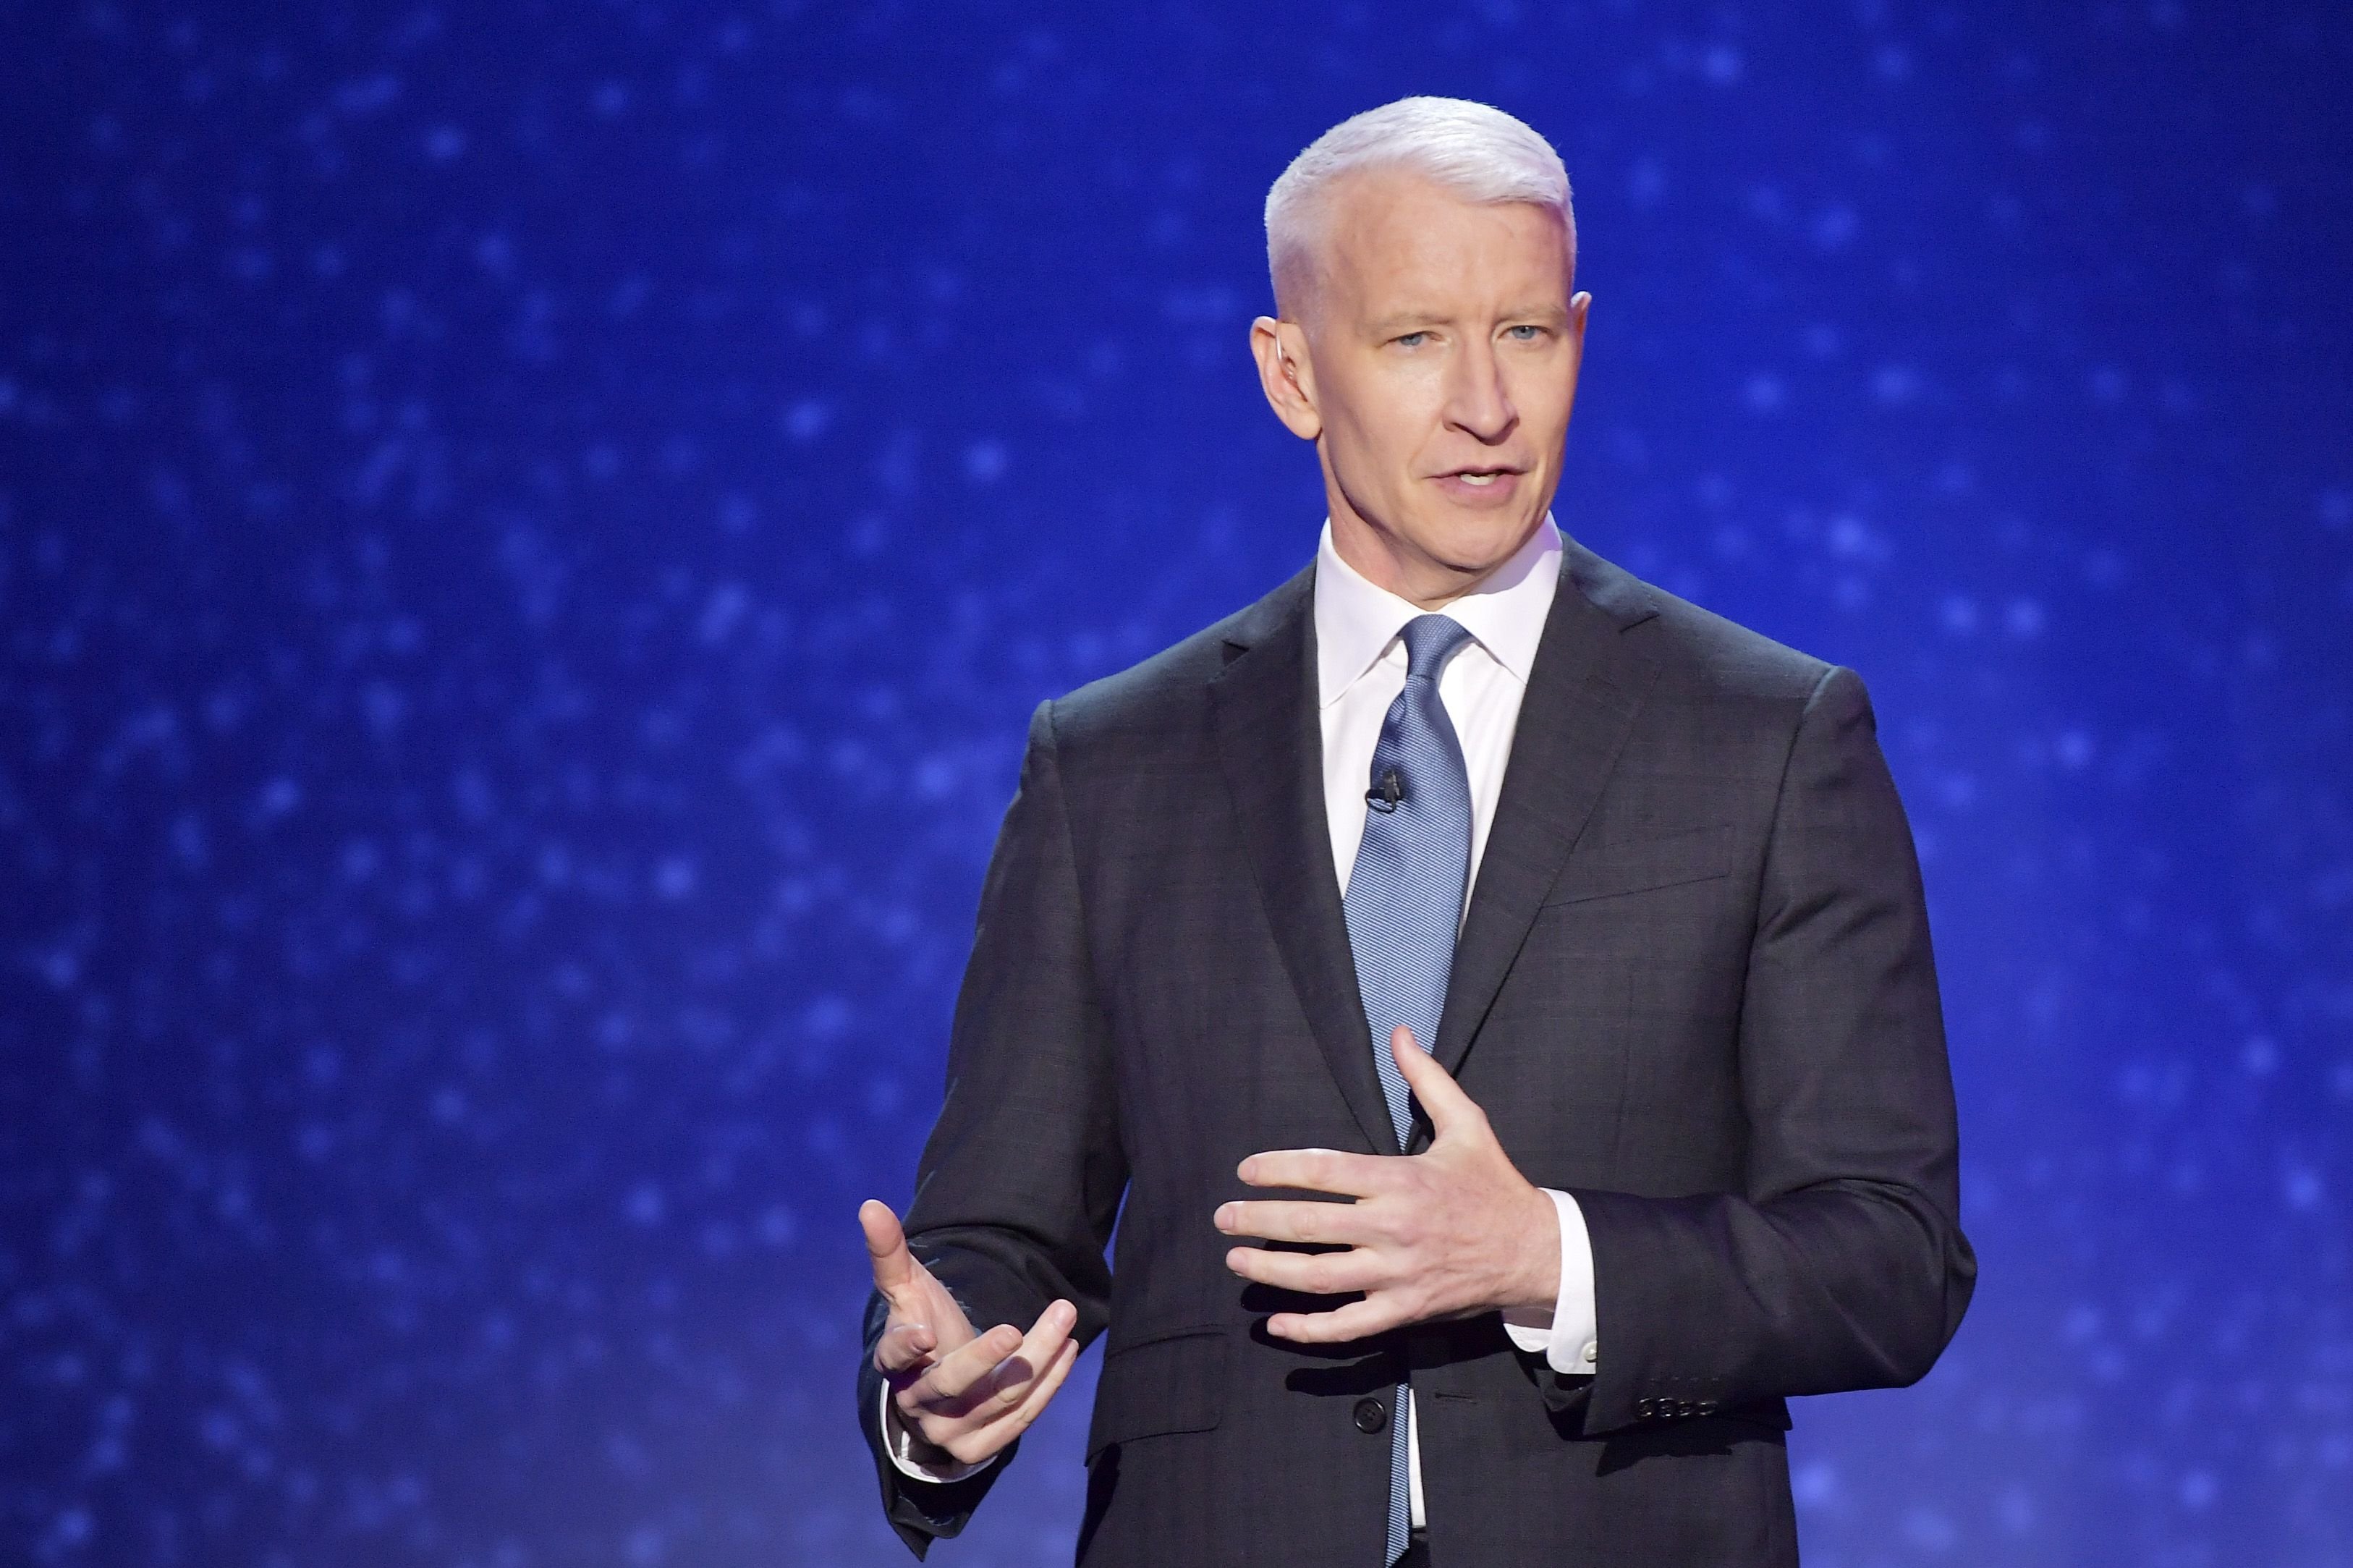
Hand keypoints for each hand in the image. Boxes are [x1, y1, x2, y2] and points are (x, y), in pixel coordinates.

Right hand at [861, 1199, 1081, 1466]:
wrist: (937, 1390)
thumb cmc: (922, 1325)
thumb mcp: (906, 1289)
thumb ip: (889, 1251)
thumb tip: (869, 1205)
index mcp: (895, 1365)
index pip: (894, 1358)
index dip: (907, 1347)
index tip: (925, 1333)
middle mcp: (919, 1403)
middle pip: (953, 1383)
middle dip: (984, 1358)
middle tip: (1014, 1329)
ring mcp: (950, 1430)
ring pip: (999, 1398)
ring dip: (1037, 1358)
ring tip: (1065, 1313)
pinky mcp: (980, 1447)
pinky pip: (1021, 1418)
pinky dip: (1049, 1382)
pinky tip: (1067, 1347)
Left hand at [1214, 1027, 1560, 1343]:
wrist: (1534, 1250)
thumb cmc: (1494, 1184)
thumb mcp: (1467, 1123)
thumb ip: (1427, 1078)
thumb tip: (1400, 1033)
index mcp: (1402, 1179)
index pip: (1323, 1170)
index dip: (1277, 1169)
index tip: (1246, 1171)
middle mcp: (1394, 1227)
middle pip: (1309, 1225)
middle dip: (1257, 1220)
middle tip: (1222, 1217)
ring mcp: (1398, 1274)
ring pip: (1320, 1277)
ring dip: (1270, 1270)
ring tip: (1235, 1259)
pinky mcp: (1406, 1310)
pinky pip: (1350, 1324)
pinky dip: (1310, 1329)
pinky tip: (1276, 1323)